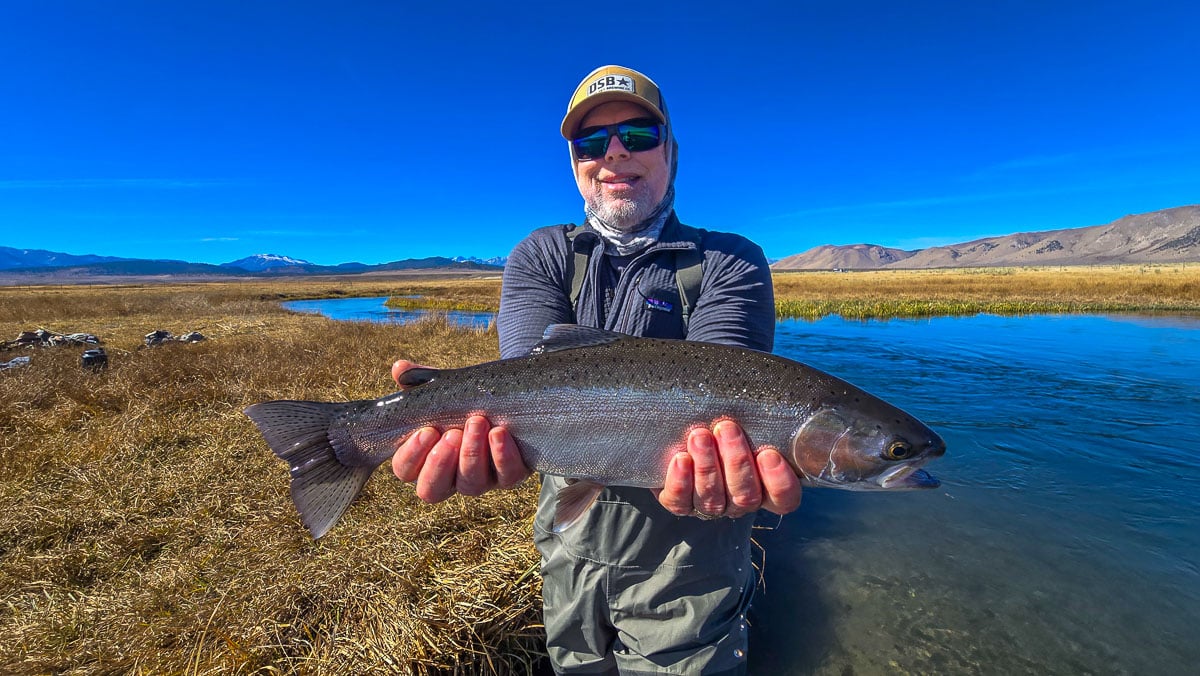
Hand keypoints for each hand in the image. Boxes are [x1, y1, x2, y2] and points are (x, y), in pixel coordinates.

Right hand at [389, 359, 530, 501]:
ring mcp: (481, 480)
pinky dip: (503, 456)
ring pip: (470, 484)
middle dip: (440, 463)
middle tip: (451, 434)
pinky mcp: (510, 475)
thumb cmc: (466, 401)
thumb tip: (399, 368)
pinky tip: (500, 434)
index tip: (426, 430)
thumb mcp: (443, 390)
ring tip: (477, 422)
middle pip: (433, 489)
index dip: (412, 455)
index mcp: (424, 459)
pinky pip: (507, 475)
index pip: (405, 470)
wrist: (509, 398)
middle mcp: (450, 477)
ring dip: (472, 454)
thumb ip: (419, 382)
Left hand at [656, 420, 802, 518]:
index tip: (769, 454)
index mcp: (766, 487)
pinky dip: (681, 481)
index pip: (784, 498)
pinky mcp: (681, 503)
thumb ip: (758, 417)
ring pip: (713, 498)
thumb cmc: (725, 424)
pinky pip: (680, 502)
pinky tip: (681, 459)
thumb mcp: (746, 419)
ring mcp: (711, 505)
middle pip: (746, 495)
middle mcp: (740, 500)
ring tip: (700, 436)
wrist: (682, 432)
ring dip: (707, 466)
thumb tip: (768, 389)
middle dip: (736, 461)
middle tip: (727, 428)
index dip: (779, 482)